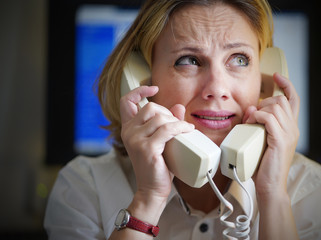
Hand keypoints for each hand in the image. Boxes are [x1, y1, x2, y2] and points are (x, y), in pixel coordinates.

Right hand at [120, 86, 194, 201]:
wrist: (152, 189)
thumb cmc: (157, 166)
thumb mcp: (160, 141)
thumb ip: (167, 123)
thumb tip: (178, 107)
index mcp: (129, 129)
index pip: (127, 102)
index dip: (139, 91)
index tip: (153, 88)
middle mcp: (129, 132)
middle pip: (150, 107)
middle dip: (168, 113)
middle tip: (177, 125)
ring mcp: (136, 140)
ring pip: (160, 117)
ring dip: (177, 122)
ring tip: (184, 130)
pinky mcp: (146, 148)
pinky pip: (167, 129)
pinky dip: (180, 127)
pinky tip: (187, 130)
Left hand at [243, 73, 299, 195]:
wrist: (269, 186)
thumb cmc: (263, 165)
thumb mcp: (261, 139)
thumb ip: (258, 124)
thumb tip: (251, 108)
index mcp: (290, 128)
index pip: (294, 100)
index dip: (286, 85)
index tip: (277, 76)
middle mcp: (293, 129)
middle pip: (282, 100)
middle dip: (264, 102)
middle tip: (251, 115)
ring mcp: (289, 134)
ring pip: (276, 106)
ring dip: (258, 110)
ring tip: (249, 121)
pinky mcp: (281, 140)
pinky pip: (269, 118)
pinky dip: (257, 116)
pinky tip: (251, 123)